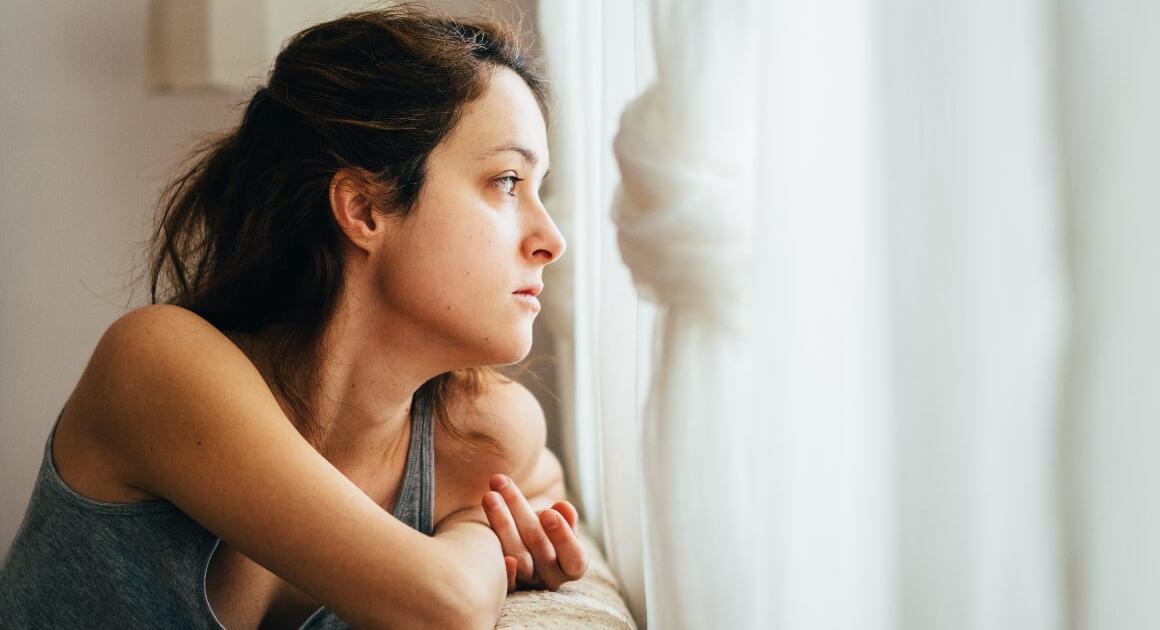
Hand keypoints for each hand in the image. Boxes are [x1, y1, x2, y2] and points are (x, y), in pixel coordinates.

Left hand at [482, 474, 587, 591]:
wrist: (521, 540)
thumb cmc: (547, 527)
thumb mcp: (560, 521)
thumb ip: (564, 518)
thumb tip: (563, 508)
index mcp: (571, 565)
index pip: (574, 558)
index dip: (563, 536)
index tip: (548, 513)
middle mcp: (551, 578)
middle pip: (539, 548)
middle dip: (520, 511)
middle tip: (503, 484)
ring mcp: (526, 583)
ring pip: (517, 558)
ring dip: (502, 524)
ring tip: (489, 496)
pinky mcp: (503, 585)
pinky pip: (500, 580)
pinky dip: (496, 563)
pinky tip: (483, 539)